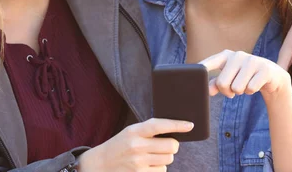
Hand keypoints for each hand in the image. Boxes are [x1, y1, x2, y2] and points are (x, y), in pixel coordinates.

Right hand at [78, 118, 192, 170]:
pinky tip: (149, 165)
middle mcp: (136, 146)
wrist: (100, 164)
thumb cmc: (121, 145)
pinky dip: (159, 169)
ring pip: (169, 159)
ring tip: (152, 156)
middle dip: (172, 146)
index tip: (190, 125)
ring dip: (165, 158)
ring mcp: (138, 163)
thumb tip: (175, 131)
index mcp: (134, 131)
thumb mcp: (131, 132)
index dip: (176, 124)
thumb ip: (149, 130)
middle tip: (166, 145)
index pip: (159, 125)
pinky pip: (162, 171)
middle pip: (171, 146)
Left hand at [199, 50, 288, 100]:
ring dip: (241, 91)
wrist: (271, 76)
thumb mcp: (230, 78)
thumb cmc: (245, 76)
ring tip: (246, 84)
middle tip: (234, 90)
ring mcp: (252, 60)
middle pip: (222, 83)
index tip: (192, 74)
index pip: (210, 62)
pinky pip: (250, 88)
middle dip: (227, 92)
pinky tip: (256, 84)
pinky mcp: (264, 69)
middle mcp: (237, 55)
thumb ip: (216, 83)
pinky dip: (251, 91)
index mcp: (226, 56)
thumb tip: (207, 90)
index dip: (201, 69)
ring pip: (237, 88)